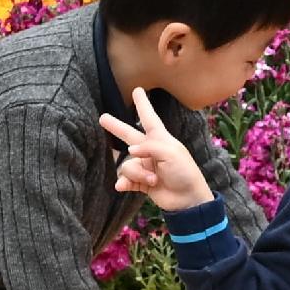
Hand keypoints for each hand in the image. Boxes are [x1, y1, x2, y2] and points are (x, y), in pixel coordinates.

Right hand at [97, 88, 214, 213]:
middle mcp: (150, 150)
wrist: (187, 200)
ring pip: (127, 164)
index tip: (138, 90)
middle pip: (129, 135)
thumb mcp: (170, 153)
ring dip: (137, 173)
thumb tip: (130, 152)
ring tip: (152, 179)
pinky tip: (123, 186)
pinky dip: (125, 183)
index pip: (149, 117)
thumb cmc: (184, 172)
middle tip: (102, 118)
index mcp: (160, 139)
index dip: (143, 104)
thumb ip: (149, 147)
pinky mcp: (141, 182)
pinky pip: (125, 179)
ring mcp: (145, 166)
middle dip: (116, 127)